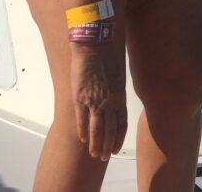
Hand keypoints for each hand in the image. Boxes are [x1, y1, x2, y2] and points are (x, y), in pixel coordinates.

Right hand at [70, 44, 126, 160]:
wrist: (95, 43)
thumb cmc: (108, 53)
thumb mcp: (118, 73)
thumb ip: (115, 88)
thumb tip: (113, 96)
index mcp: (120, 95)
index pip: (121, 123)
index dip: (118, 137)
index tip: (116, 147)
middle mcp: (109, 102)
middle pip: (110, 130)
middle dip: (108, 145)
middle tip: (105, 157)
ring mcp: (94, 101)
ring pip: (96, 129)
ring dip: (96, 144)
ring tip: (94, 154)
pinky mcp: (80, 97)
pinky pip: (82, 119)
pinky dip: (83, 130)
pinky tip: (83, 139)